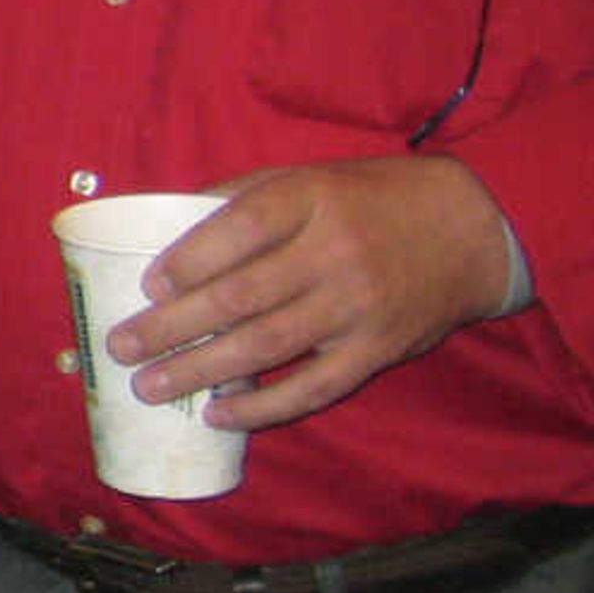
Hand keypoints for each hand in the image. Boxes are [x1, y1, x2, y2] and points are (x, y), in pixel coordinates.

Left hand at [119, 158, 513, 431]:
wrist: (472, 230)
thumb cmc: (370, 200)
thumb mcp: (308, 177)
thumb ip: (241, 197)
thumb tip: (166, 220)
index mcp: (309, 200)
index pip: (236, 230)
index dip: (187, 260)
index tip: (148, 284)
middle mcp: (332, 254)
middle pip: (239, 295)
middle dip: (172, 326)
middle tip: (121, 347)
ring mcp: (356, 307)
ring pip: (267, 345)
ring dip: (201, 370)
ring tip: (149, 386)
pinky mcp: (377, 350)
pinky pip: (314, 386)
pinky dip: (264, 406)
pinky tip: (220, 415)